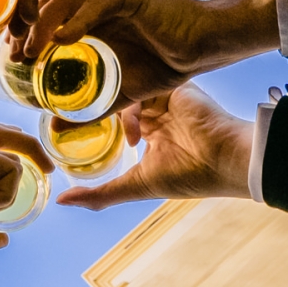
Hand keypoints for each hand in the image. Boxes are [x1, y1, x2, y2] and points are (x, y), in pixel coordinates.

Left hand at [22, 0, 278, 108]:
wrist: (203, 50)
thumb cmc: (165, 65)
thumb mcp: (117, 91)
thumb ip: (89, 105)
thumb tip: (56, 124)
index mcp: (89, 17)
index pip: (46, 18)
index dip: (26, 36)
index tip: (12, 61)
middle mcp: (95, 0)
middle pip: (47, 5)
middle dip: (25, 29)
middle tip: (12, 56)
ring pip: (65, 1)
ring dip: (43, 26)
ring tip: (30, 52)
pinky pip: (96, 2)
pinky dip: (76, 20)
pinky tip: (62, 40)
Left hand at [57, 85, 253, 209]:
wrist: (225, 160)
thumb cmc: (188, 177)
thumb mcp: (136, 186)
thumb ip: (100, 194)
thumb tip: (62, 201)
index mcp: (153, 134)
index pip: (117, 123)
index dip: (95, 125)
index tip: (69, 129)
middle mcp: (158, 113)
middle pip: (117, 103)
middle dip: (94, 110)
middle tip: (70, 118)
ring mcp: (165, 98)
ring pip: (125, 92)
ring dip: (110, 107)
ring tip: (103, 128)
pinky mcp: (172, 85)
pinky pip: (140, 85)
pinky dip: (128, 103)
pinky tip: (131, 128)